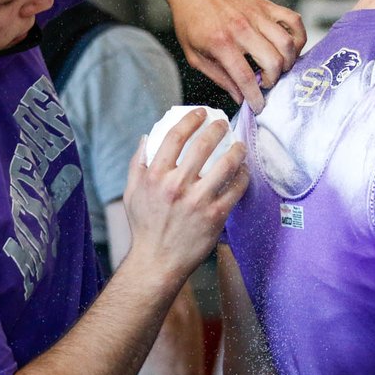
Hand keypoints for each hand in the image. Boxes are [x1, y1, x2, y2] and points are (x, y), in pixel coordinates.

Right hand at [123, 109, 248, 277]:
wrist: (157, 262)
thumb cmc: (145, 227)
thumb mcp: (132, 193)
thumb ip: (138, 163)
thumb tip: (146, 137)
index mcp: (154, 177)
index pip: (174, 137)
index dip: (190, 119)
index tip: (201, 113)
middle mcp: (176, 187)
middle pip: (202, 146)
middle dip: (217, 128)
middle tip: (223, 123)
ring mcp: (197, 202)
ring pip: (225, 165)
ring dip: (236, 150)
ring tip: (239, 146)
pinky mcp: (215, 216)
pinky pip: (236, 189)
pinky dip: (242, 176)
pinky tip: (243, 171)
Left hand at [168, 0, 305, 113]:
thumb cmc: (191, 21)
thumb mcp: (195, 55)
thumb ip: (219, 78)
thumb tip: (240, 97)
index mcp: (220, 42)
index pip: (245, 76)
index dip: (255, 96)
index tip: (258, 106)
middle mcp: (242, 27)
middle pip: (272, 61)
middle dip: (273, 80)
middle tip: (265, 83)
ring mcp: (257, 14)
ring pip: (287, 43)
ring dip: (287, 62)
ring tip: (276, 68)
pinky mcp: (267, 5)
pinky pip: (294, 21)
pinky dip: (298, 37)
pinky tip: (289, 48)